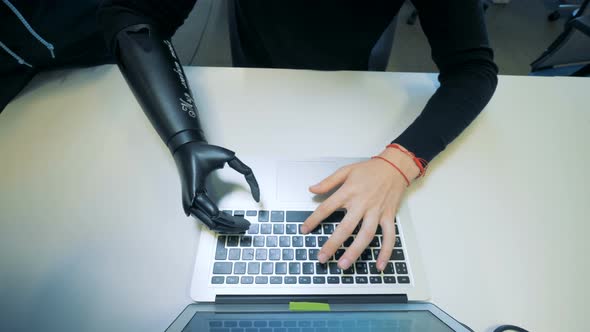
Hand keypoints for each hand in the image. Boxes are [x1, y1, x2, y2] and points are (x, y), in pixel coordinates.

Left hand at [173, 142, 259, 232]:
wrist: (191, 146)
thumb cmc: (205, 153)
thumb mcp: (231, 162)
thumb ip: (246, 173)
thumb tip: (256, 191)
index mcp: (202, 197)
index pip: (217, 217)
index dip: (232, 222)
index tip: (246, 221)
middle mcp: (196, 203)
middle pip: (217, 224)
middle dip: (234, 227)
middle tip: (247, 226)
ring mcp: (193, 202)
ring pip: (213, 223)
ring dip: (230, 225)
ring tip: (244, 223)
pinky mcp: (192, 198)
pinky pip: (209, 214)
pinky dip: (223, 219)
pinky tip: (234, 219)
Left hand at [301, 147, 418, 270]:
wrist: (395, 166)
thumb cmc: (370, 169)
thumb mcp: (346, 170)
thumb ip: (328, 181)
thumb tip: (312, 189)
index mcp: (349, 192)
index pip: (327, 208)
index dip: (314, 219)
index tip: (304, 230)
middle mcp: (363, 204)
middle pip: (346, 227)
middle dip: (333, 244)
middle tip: (322, 257)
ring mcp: (376, 212)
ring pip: (366, 235)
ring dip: (355, 251)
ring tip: (343, 264)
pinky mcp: (389, 216)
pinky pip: (389, 236)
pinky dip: (385, 252)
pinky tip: (379, 266)